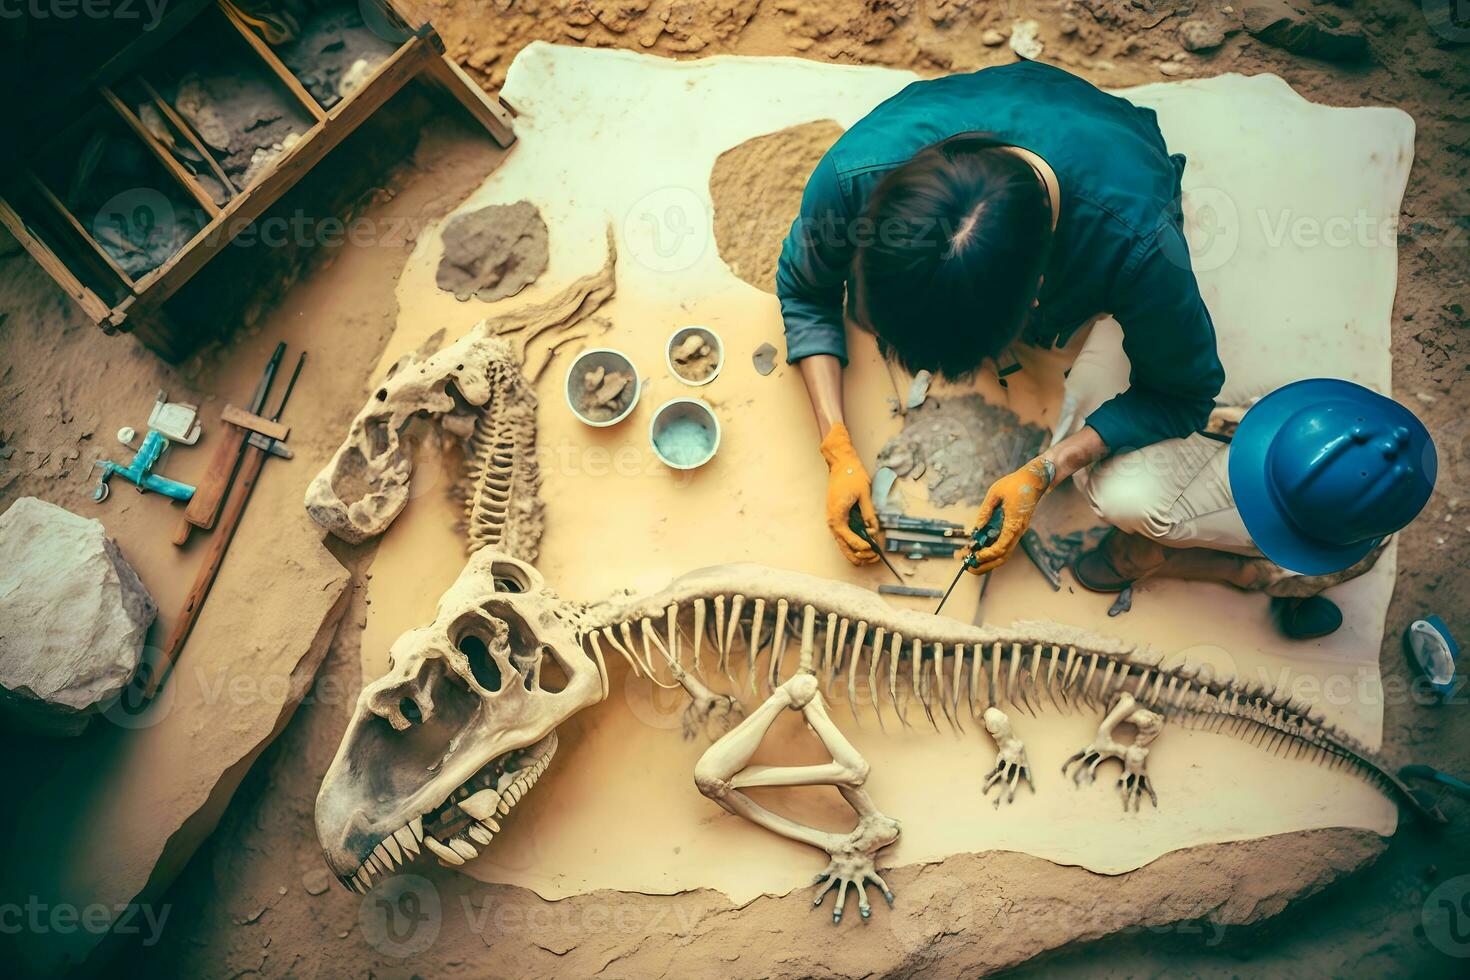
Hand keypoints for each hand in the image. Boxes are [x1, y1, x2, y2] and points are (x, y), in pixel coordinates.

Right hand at [820, 422, 879, 564]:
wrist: (841, 464)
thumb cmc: (851, 476)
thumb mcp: (864, 494)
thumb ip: (869, 513)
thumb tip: (874, 529)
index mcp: (838, 516)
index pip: (851, 540)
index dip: (863, 547)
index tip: (874, 549)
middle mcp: (833, 521)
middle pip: (844, 547)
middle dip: (859, 555)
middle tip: (873, 558)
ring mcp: (833, 520)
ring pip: (842, 544)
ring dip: (854, 552)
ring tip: (868, 557)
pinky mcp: (837, 517)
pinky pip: (843, 536)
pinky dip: (851, 544)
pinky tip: (861, 548)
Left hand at [969, 457, 1053, 573]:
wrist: (1035, 480)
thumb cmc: (1015, 484)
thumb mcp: (995, 493)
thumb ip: (985, 511)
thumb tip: (976, 528)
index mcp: (1013, 523)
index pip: (1000, 547)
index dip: (986, 555)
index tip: (973, 556)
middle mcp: (1018, 531)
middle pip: (1002, 557)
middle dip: (985, 565)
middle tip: (969, 568)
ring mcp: (1018, 532)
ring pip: (1004, 554)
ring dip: (988, 561)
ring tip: (971, 561)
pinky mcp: (1016, 529)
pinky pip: (1005, 546)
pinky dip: (992, 552)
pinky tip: (980, 550)